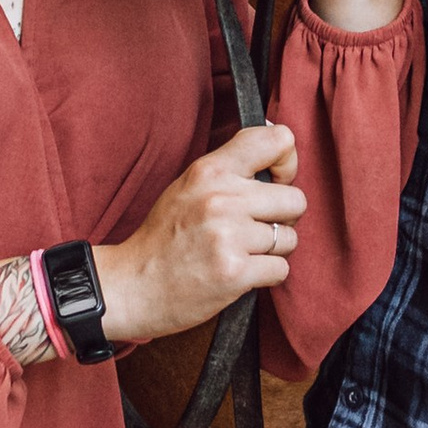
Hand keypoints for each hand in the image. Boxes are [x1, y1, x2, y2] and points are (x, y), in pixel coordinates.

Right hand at [93, 123, 302, 345]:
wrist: (132, 286)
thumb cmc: (163, 237)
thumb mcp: (188, 185)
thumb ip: (229, 168)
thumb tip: (279, 151)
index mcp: (210, 170)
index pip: (277, 141)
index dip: (287, 163)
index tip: (277, 181)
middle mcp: (222, 198)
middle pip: (296, 199)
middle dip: (284, 218)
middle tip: (258, 229)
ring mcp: (229, 236)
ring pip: (290, 238)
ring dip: (273, 251)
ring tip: (242, 253)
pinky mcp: (235, 273)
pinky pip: (281, 269)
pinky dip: (267, 275)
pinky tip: (241, 274)